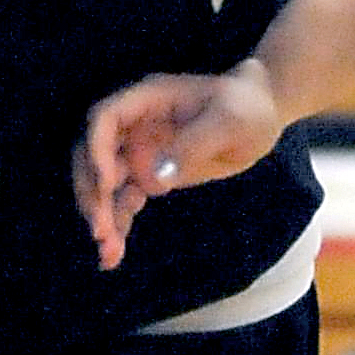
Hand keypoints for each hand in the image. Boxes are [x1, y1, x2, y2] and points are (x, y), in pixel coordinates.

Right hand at [75, 62, 285, 270]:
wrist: (262, 116)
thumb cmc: (247, 107)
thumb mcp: (229, 120)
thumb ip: (194, 143)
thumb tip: (156, 177)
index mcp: (147, 100)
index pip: (105, 119)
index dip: (98, 149)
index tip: (107, 183)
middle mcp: (134, 126)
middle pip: (93, 156)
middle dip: (92, 194)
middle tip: (102, 230)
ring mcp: (139, 152)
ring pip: (104, 185)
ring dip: (101, 216)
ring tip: (109, 253)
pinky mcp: (149, 175)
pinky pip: (123, 201)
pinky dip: (118, 225)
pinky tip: (114, 254)